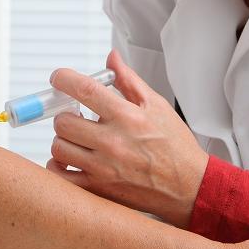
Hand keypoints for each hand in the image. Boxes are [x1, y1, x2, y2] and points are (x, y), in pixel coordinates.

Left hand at [47, 49, 208, 227]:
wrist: (191, 186)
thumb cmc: (175, 146)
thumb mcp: (156, 105)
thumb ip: (128, 80)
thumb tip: (111, 58)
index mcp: (127, 117)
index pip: (84, 90)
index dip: (64, 79)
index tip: (59, 78)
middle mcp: (113, 142)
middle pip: (64, 121)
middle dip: (65, 114)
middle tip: (75, 115)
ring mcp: (104, 168)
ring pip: (59, 148)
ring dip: (64, 140)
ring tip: (77, 138)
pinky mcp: (100, 190)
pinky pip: (62, 178)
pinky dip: (58, 168)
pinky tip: (68, 160)